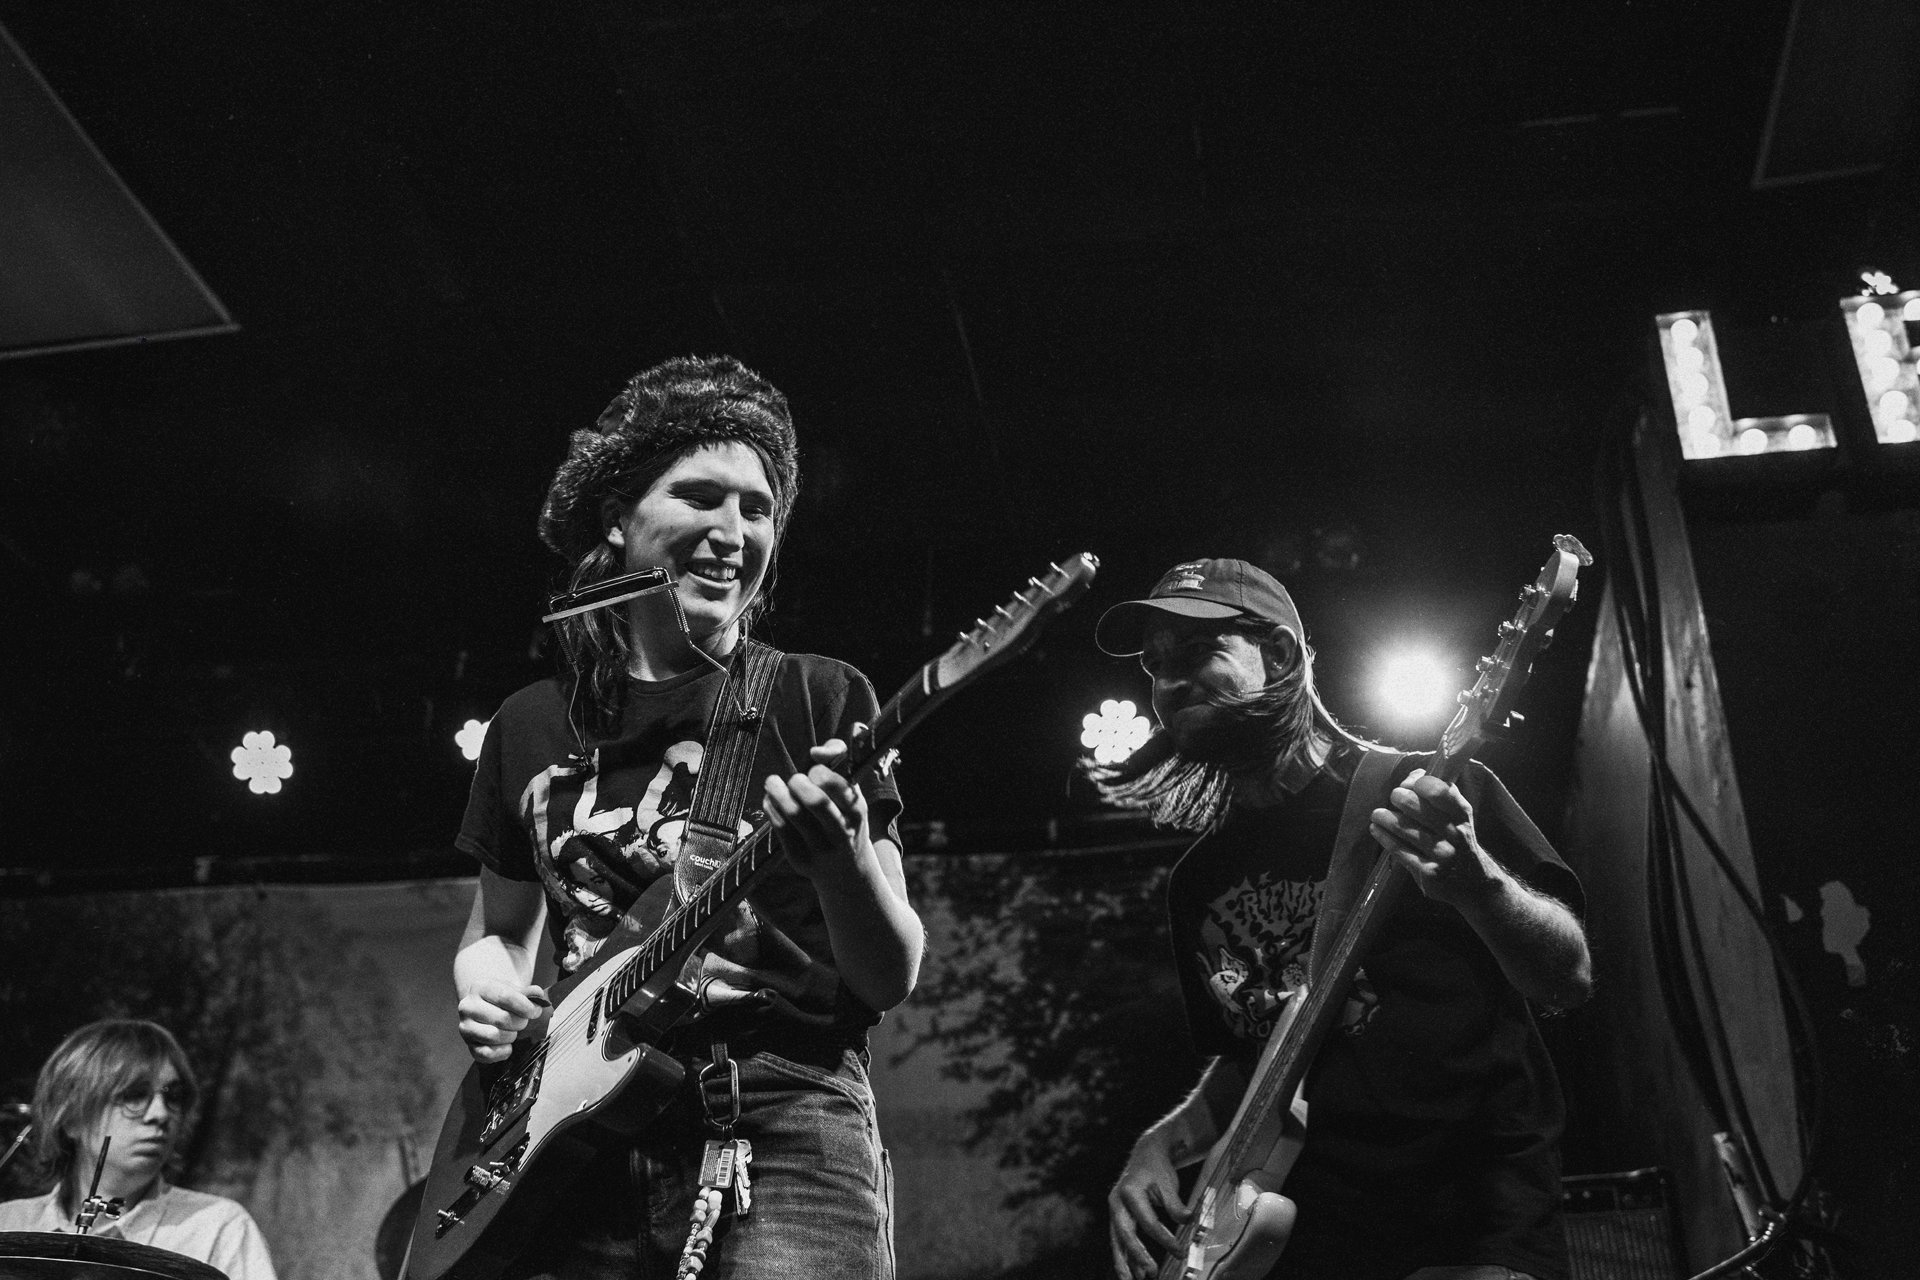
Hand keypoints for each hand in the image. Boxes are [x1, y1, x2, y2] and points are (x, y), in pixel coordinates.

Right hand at [456, 979, 548, 1063]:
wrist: (488, 1007)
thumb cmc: (504, 998)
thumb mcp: (515, 989)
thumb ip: (529, 992)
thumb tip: (538, 996)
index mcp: (480, 987)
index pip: (506, 997)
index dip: (526, 1006)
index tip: (535, 1011)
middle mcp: (468, 1007)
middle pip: (502, 1019)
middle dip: (519, 1022)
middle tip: (523, 1022)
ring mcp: (465, 1027)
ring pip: (493, 1036)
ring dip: (511, 1036)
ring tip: (513, 1031)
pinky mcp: (469, 1045)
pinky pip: (486, 1054)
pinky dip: (502, 1052)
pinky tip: (508, 1045)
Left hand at [762, 738, 871, 881]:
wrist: (847, 873)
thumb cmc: (845, 820)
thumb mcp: (852, 794)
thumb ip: (839, 762)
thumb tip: (817, 751)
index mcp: (857, 812)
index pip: (842, 789)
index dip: (824, 773)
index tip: (814, 767)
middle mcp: (842, 833)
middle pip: (817, 803)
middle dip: (800, 784)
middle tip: (795, 779)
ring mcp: (820, 849)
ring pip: (795, 816)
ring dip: (778, 793)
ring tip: (772, 782)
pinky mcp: (800, 860)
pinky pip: (781, 829)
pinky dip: (771, 809)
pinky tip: (770, 800)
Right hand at [1108, 1130, 1185, 1279]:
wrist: (1145, 1155)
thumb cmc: (1156, 1168)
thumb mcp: (1168, 1181)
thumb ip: (1175, 1203)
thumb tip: (1187, 1220)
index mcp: (1129, 1191)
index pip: (1148, 1221)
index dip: (1164, 1238)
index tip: (1179, 1251)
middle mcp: (1117, 1202)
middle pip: (1125, 1234)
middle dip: (1137, 1256)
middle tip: (1151, 1273)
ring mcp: (1115, 1210)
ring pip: (1117, 1240)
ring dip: (1124, 1262)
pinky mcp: (1118, 1217)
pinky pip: (1119, 1240)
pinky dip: (1124, 1256)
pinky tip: (1131, 1272)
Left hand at [1369, 768, 1503, 906]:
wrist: (1473, 881)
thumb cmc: (1457, 839)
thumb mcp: (1457, 814)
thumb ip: (1439, 792)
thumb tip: (1414, 774)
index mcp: (1461, 814)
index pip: (1438, 790)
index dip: (1417, 783)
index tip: (1408, 784)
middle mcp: (1455, 834)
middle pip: (1418, 808)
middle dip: (1399, 798)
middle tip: (1394, 797)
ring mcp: (1443, 855)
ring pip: (1405, 829)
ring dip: (1385, 818)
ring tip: (1377, 815)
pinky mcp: (1430, 873)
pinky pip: (1400, 850)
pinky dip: (1384, 837)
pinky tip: (1376, 830)